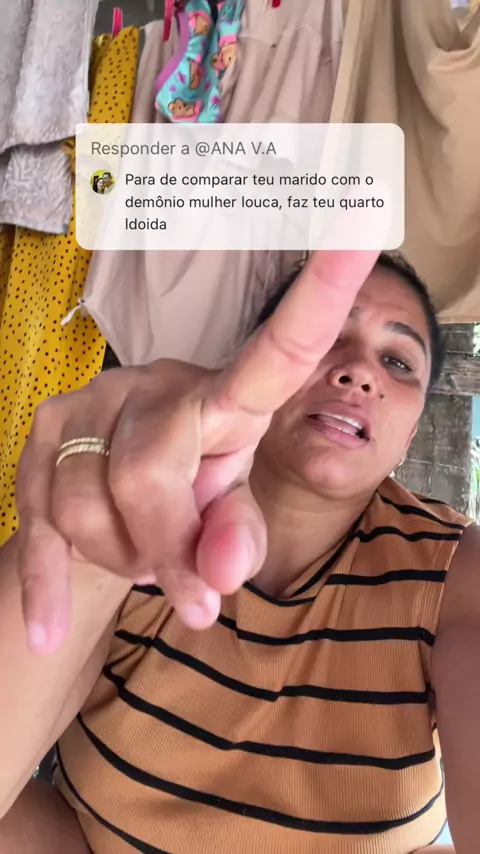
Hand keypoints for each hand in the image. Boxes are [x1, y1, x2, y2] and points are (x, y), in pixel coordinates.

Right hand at [15, 250, 378, 653]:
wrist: (117, 503)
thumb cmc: (192, 497)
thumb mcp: (232, 516)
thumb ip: (237, 539)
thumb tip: (213, 580)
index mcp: (220, 396)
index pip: (277, 352)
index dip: (320, 295)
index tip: (362, 225)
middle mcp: (150, 386)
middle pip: (148, 473)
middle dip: (164, 551)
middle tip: (183, 590)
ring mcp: (84, 410)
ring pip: (86, 510)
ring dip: (120, 561)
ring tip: (141, 557)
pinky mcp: (35, 444)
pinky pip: (35, 531)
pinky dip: (47, 589)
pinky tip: (49, 629)